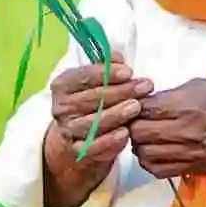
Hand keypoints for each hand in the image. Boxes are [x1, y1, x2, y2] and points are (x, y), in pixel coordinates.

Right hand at [41, 59, 152, 206]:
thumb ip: (106, 67)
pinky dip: (109, 141)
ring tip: (136, 107)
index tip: (129, 71)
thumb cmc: (91, 101)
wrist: (75, 137)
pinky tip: (125, 133)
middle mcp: (61, 108)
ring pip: (93, 122)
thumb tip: (118, 56)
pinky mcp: (76, 150)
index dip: (107, 73)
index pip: (84, 76)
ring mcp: (68, 130)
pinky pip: (93, 147)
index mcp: (62, 85)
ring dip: (116, 114)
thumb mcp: (94, 81)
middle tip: (144, 87)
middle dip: (121, 91)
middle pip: (92, 98)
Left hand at [130, 78, 205, 180]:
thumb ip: (171, 95)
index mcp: (184, 105)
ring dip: (140, 145)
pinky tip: (155, 153)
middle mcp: (183, 130)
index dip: (133, 106)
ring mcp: (187, 152)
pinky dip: (150, 162)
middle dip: (132, 126)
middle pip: (138, 133)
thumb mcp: (201, 86)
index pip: (142, 108)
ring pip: (144, 154)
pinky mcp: (192, 167)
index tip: (135, 105)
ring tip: (146, 138)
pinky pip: (159, 170)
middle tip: (137, 122)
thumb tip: (146, 101)